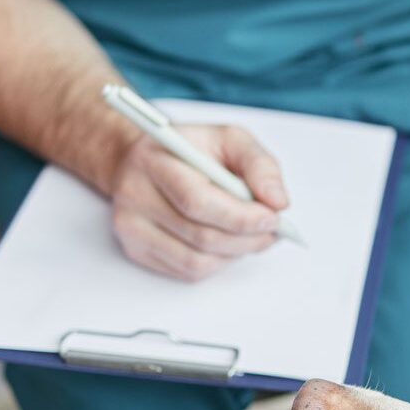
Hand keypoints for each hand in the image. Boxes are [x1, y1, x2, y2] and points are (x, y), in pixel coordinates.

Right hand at [110, 123, 288, 280]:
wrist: (141, 161)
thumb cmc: (191, 150)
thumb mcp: (228, 139)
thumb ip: (259, 165)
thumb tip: (278, 202)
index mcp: (155, 162)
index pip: (198, 202)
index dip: (241, 216)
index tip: (273, 218)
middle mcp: (135, 196)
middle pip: (201, 236)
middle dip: (248, 239)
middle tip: (273, 231)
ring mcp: (131, 228)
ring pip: (198, 261)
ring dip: (236, 253)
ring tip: (253, 236)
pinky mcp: (136, 250)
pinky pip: (188, 271)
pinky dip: (218, 262)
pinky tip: (228, 243)